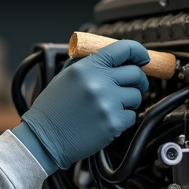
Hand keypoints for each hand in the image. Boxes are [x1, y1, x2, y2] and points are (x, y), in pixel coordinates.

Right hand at [13, 40, 149, 173]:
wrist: (44, 139)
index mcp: (86, 68)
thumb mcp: (65, 77)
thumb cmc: (52, 110)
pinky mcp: (113, 123)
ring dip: (129, 101)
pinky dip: (124, 118)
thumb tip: (114, 57)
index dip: (138, 52)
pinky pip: (132, 116)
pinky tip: (107, 119)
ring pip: (136, 96)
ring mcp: (108, 103)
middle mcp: (98, 82)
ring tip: (112, 106)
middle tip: (132, 85)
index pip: (123, 49)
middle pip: (136, 73)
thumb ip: (89, 64)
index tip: (143, 58)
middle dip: (138, 80)